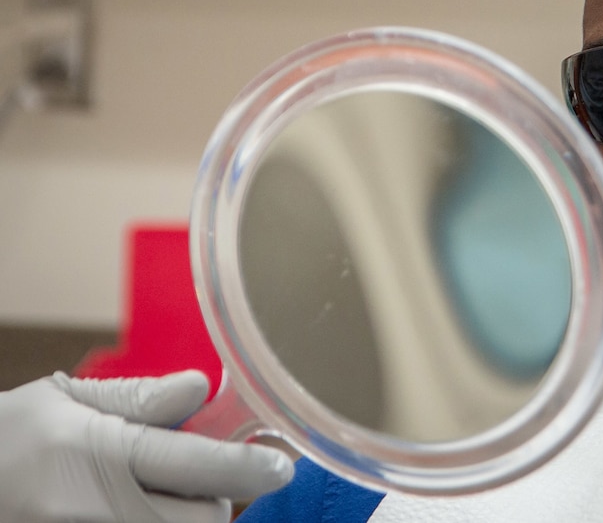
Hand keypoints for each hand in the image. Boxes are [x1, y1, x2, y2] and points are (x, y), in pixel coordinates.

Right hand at [0, 370, 293, 522]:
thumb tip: (200, 389)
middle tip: (197, 478)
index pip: (196, 464)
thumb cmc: (9, 438)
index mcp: (97, 454)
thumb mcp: (64, 401)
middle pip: (202, 519)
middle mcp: (94, 510)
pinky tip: (140, 508)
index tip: (279, 466)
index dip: (248, 467)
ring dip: (185, 520)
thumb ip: (139, 400)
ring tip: (155, 496)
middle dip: (214, 498)